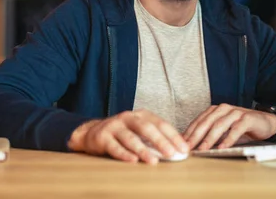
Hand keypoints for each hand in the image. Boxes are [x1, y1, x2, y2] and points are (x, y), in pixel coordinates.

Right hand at [68, 109, 188, 163]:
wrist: (92, 132)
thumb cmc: (122, 133)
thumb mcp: (139, 131)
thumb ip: (155, 139)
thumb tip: (178, 151)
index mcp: (141, 115)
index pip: (161, 124)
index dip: (173, 136)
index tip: (184, 149)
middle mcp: (128, 117)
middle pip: (147, 128)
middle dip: (161, 141)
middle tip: (171, 153)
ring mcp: (114, 126)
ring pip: (131, 138)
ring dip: (143, 150)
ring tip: (153, 161)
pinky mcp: (102, 136)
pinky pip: (114, 147)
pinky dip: (124, 154)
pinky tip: (133, 160)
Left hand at [183, 104, 275, 150]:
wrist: (265, 122)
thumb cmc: (241, 127)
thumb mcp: (223, 130)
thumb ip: (209, 134)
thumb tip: (192, 145)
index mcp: (215, 110)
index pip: (198, 121)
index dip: (189, 133)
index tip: (181, 144)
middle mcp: (223, 109)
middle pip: (206, 122)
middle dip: (196, 136)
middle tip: (188, 147)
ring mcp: (235, 113)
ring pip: (219, 125)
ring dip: (210, 138)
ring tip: (203, 149)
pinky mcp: (247, 119)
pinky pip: (236, 129)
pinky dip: (228, 139)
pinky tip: (222, 147)